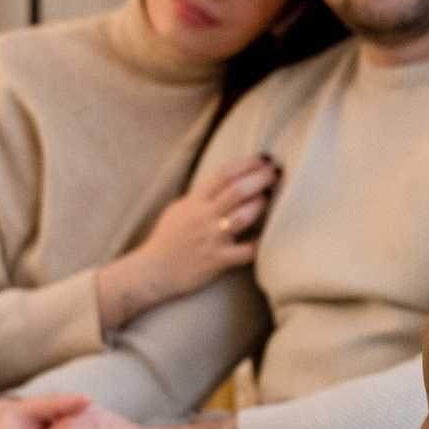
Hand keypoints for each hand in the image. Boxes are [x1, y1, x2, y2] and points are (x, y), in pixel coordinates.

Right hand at [95, 154, 278, 332]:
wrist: (154, 271)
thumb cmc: (168, 239)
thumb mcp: (180, 209)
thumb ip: (202, 196)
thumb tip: (226, 183)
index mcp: (195, 201)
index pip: (223, 174)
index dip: (246, 163)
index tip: (262, 158)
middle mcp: (204, 217)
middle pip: (237, 191)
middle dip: (259, 178)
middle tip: (274, 172)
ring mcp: (212, 239)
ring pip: (243, 216)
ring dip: (259, 206)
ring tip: (267, 200)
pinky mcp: (218, 260)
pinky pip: (245, 252)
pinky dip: (258, 245)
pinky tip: (265, 238)